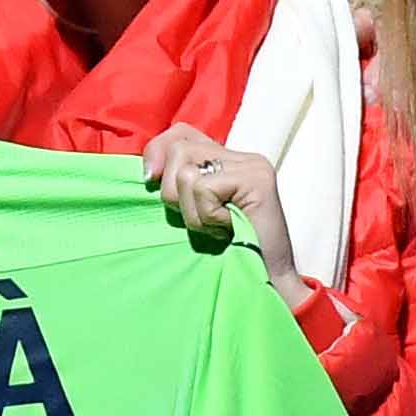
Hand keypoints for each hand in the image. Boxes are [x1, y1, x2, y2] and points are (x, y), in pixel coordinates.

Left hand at [139, 126, 297, 286]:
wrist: (267, 282)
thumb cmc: (229, 254)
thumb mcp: (195, 214)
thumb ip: (178, 188)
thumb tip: (148, 173)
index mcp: (228, 160)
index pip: (181, 133)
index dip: (157, 151)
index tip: (150, 180)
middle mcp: (243, 157)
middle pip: (179, 149)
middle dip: (174, 193)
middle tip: (200, 220)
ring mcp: (252, 166)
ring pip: (188, 173)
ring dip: (193, 212)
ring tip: (217, 227)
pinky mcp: (256, 180)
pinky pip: (204, 189)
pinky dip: (207, 217)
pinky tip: (227, 230)